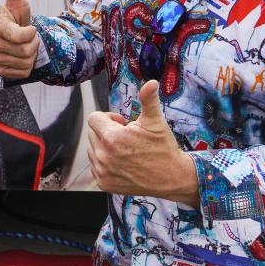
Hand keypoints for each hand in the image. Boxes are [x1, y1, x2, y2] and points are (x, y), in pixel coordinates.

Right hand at [0, 0, 38, 79]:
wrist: (16, 36)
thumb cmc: (17, 17)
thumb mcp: (18, 2)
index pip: (20, 36)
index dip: (31, 33)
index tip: (30, 28)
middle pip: (25, 51)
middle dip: (33, 44)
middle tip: (28, 38)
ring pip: (25, 63)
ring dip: (31, 55)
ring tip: (25, 45)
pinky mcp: (0, 70)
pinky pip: (21, 73)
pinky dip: (26, 66)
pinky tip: (21, 57)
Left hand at [86, 80, 197, 205]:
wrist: (172, 178)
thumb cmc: (163, 147)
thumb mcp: (155, 121)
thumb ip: (148, 100)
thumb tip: (151, 82)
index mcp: (111, 137)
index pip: (94, 118)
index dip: (109, 118)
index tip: (123, 123)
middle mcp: (103, 155)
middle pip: (92, 133)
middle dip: (106, 131)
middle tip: (127, 137)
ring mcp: (102, 171)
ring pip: (93, 149)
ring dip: (105, 147)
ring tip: (126, 150)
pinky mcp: (104, 183)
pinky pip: (96, 166)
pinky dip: (106, 163)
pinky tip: (123, 163)